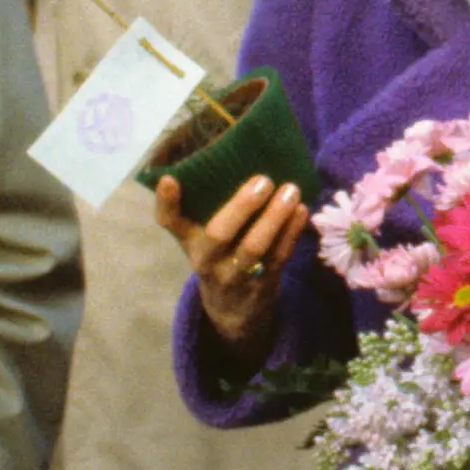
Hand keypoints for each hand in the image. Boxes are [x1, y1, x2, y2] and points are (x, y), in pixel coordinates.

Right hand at [159, 174, 307, 364]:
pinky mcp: (263, 283)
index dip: (167, 202)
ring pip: (254, 247)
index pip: (169, 222)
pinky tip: (302, 210)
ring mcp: (235, 274)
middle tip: (263, 180)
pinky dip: (292, 232)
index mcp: (190, 241)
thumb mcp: (201, 238)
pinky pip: (279, 256)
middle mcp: (207, 259)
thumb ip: (206, 206)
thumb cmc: (218, 258)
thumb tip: (228, 157)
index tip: (169, 180)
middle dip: (241, 206)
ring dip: (275, 217)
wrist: (233, 312)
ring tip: (290, 190)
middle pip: (218, 234)